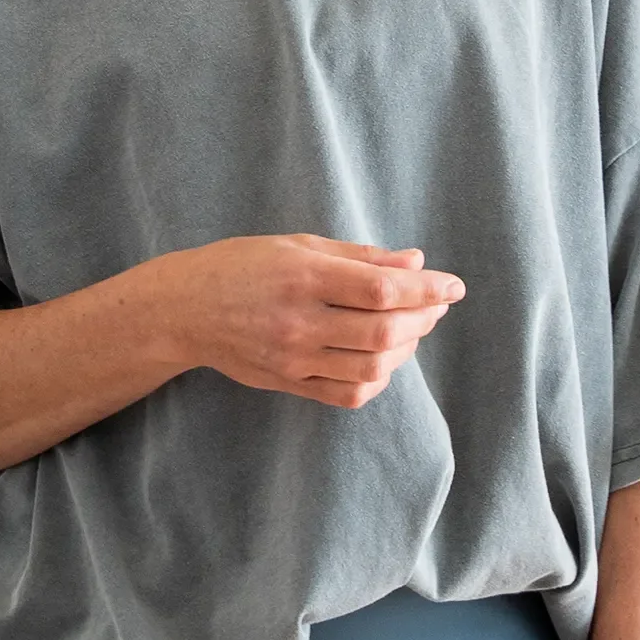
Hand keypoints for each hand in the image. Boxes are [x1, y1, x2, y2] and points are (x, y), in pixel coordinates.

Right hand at [139, 233, 459, 408]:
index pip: (382, 288)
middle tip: (436, 304)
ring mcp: (293, 358)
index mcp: (304, 275)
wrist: (186, 309)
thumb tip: (417, 263)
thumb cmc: (244, 265)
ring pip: (372, 367)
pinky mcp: (288, 383)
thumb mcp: (299, 245)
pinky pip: (347, 394)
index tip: (453, 286)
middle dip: (424, 318)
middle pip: (384, 333)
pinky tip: (381, 360)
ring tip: (411, 329)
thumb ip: (360, 256)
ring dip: (406, 350)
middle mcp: (299, 320)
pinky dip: (377, 380)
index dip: (427, 289)